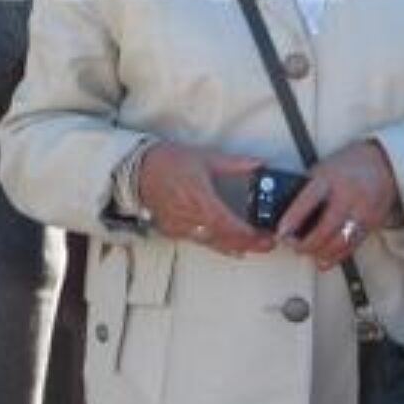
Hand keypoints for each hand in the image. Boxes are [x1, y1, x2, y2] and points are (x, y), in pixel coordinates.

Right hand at [138, 144, 271, 255]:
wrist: (137, 171)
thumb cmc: (166, 162)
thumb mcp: (204, 158)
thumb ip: (234, 164)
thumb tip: (258, 163)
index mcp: (199, 199)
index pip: (228, 225)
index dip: (248, 235)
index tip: (265, 235)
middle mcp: (190, 218)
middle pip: (224, 239)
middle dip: (249, 244)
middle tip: (267, 244)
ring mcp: (181, 227)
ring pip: (213, 244)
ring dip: (234, 246)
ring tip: (253, 245)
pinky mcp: (173, 231)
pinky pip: (199, 242)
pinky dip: (217, 244)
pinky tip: (228, 244)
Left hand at [277, 139, 402, 268]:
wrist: (383, 164)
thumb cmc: (345, 166)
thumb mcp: (323, 169)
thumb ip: (307, 189)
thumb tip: (284, 213)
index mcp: (330, 178)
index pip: (308, 201)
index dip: (293, 219)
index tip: (281, 232)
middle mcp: (347, 195)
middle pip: (325, 228)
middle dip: (306, 243)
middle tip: (292, 245)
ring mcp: (362, 211)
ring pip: (339, 242)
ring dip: (320, 252)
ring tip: (307, 251)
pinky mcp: (372, 223)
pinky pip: (352, 246)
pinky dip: (336, 256)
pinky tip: (324, 259)